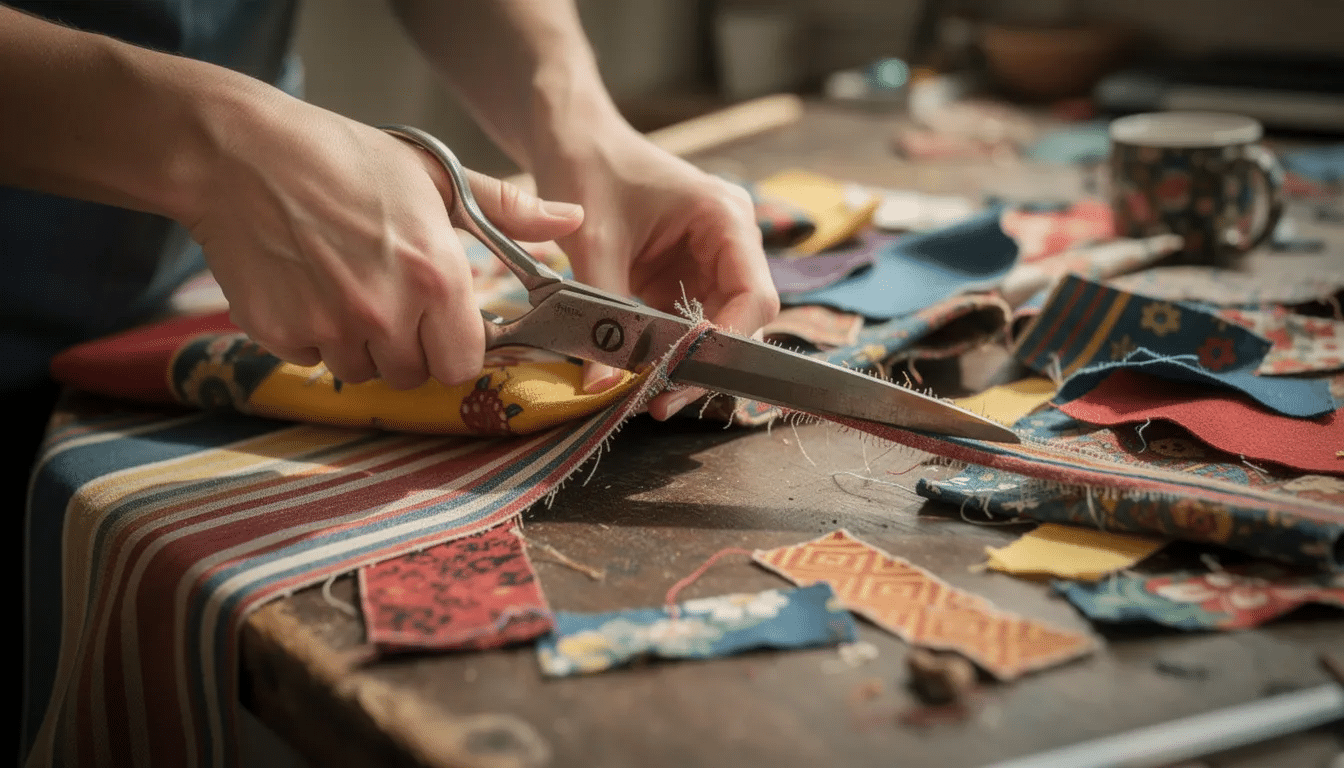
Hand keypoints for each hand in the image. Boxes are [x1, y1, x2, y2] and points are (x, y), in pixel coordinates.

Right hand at [185, 95, 583, 389]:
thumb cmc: (344, 158)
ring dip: (361, 345)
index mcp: (436, 275)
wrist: (239, 153)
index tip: (442, 321)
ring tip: (344, 283)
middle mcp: (387, 310)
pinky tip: (306, 285)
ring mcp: (330, 327)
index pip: (465, 363)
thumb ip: (509, 210)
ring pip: (363, 373)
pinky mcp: (280, 333)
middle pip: (414, 375)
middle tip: (389, 295)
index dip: (455, 345)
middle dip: (409, 347)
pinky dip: (313, 336)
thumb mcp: (435, 175)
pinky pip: (313, 360)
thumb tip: (572, 220)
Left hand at [532, 127, 778, 419]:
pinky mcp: (683, 277)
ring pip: (716, 329)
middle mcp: (730, 242)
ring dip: (685, 362)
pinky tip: (639, 373)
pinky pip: (687, 325)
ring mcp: (709, 261)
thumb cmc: (588, 168)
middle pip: (742, 319)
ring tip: (648, 395)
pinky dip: (666, 351)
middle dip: (705, 362)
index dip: (729, 342)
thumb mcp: (594, 240)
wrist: (572, 139)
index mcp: (725, 218)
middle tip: (661, 401)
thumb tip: (603, 384)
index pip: (755, 295)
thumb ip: (601, 310)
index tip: (688, 375)